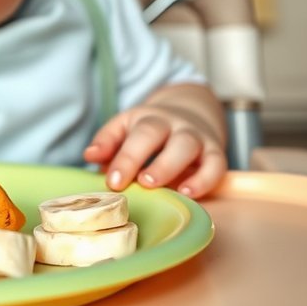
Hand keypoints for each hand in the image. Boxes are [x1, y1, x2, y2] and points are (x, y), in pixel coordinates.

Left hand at [83, 84, 226, 198]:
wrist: (194, 111)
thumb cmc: (151, 129)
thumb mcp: (127, 127)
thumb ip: (108, 141)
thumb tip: (90, 155)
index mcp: (147, 118)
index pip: (136, 133)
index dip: (124, 158)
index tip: (113, 182)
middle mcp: (172, 124)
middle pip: (159, 135)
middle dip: (149, 160)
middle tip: (141, 183)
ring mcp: (196, 137)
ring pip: (187, 146)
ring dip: (175, 167)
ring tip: (170, 191)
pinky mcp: (216, 153)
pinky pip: (216, 165)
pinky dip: (205, 179)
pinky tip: (190, 194)